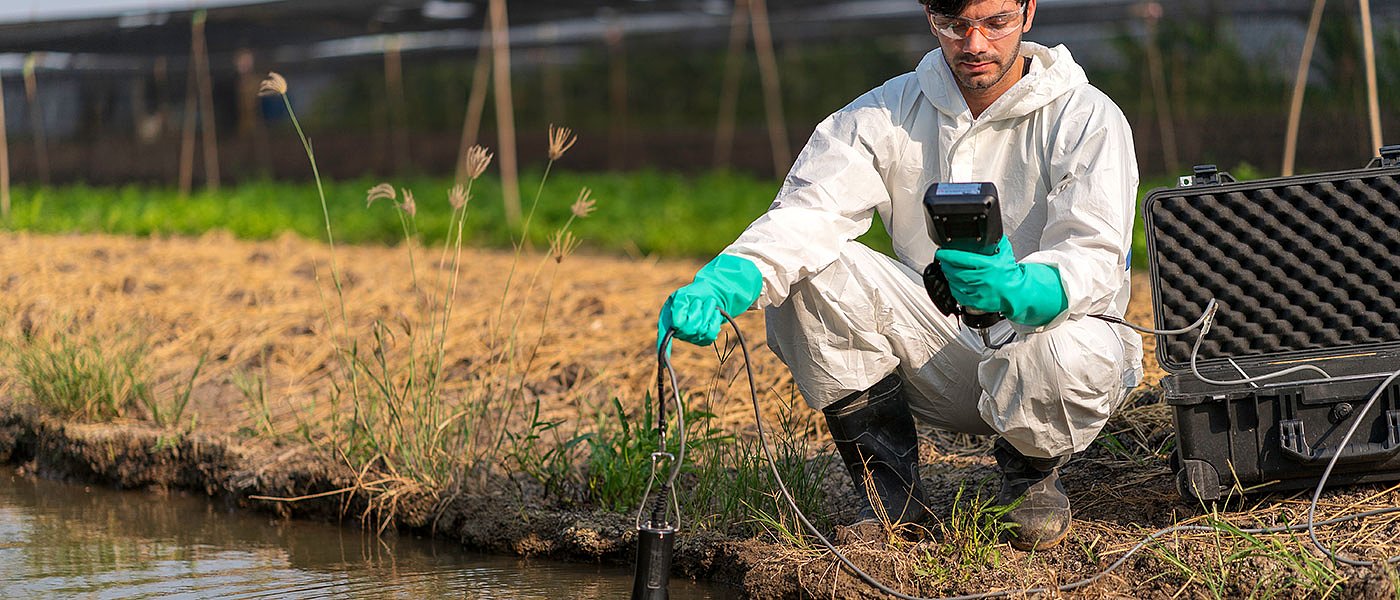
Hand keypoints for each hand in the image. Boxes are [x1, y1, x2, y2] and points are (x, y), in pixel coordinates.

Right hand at [657, 254, 762, 353]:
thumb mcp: (683, 294)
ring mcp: (691, 338)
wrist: (710, 295)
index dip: (663, 348)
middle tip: (698, 302)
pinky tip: (714, 314)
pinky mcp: (703, 340)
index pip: (664, 336)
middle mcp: (677, 332)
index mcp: (667, 320)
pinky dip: (714, 321)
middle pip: (688, 329)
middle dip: (696, 312)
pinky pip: (711, 334)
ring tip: (706, 305)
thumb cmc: (693, 294)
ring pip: (701, 330)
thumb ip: (679, 306)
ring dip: (707, 313)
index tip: (664, 359)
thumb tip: (676, 325)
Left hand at [935, 237, 1067, 326]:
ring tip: (948, 271)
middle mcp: (982, 279)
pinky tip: (954, 284)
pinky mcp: (977, 303)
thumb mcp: (1004, 253)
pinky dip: (954, 289)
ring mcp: (979, 292)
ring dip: (949, 277)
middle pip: (955, 272)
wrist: (1017, 292)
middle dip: (946, 266)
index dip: (948, 255)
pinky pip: (959, 296)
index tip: (941, 253)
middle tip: (944, 262)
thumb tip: (989, 231)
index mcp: (988, 266)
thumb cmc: (1010, 273)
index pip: (962, 259)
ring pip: (955, 284)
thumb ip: (995, 241)